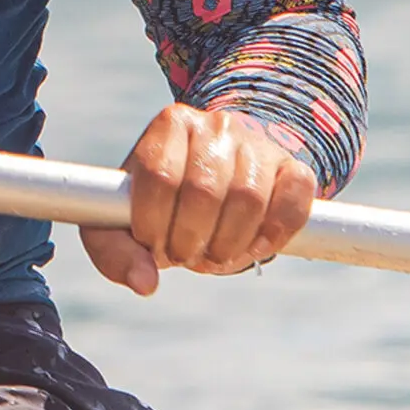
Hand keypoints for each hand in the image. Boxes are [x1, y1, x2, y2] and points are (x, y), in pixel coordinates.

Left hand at [81, 103, 318, 296]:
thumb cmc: (166, 205)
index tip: (155, 246)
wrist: (222, 180)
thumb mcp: (127, 221)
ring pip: (249, 198)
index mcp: (171, 125)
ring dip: (230, 244)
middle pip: (204, 190)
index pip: (160, 175)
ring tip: (217, 256)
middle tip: (187, 257)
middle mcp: (217, 125)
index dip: (155, 224)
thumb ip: (116, 252)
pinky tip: (255, 249)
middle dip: (191, 239)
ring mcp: (259, 145)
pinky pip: (292, 202)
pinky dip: (274, 235)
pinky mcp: (293, 169)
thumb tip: (144, 283)